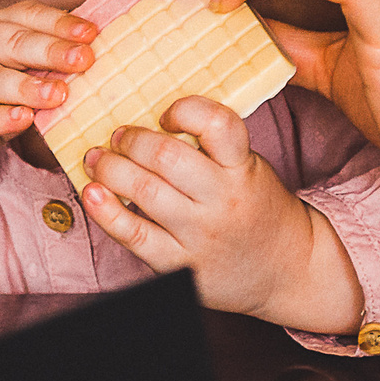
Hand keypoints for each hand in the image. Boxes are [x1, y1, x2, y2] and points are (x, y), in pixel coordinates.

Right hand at [0, 2, 96, 184]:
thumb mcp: (18, 74)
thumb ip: (46, 62)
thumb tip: (93, 53)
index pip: (26, 16)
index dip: (59, 23)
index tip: (91, 34)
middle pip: (11, 42)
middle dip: (50, 51)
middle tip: (84, 60)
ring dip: (27, 87)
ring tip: (59, 94)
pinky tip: (23, 119)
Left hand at [78, 96, 363, 333]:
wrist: (287, 270)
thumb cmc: (258, 208)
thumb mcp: (250, 168)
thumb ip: (212, 148)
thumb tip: (149, 121)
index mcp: (243, 168)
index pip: (217, 124)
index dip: (184, 110)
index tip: (166, 114)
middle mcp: (223, 201)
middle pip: (166, 158)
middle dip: (131, 140)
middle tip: (117, 136)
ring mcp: (200, 236)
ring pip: (143, 193)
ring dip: (110, 169)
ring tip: (97, 159)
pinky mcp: (180, 265)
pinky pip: (133, 235)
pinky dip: (105, 212)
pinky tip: (92, 194)